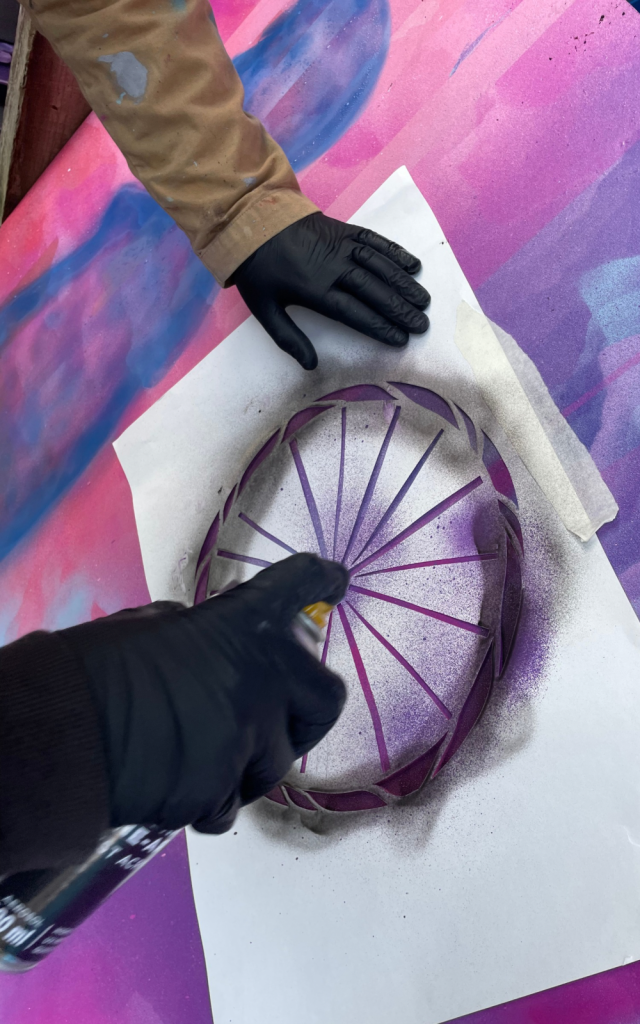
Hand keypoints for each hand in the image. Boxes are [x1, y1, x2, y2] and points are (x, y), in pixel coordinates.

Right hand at [60, 555, 348, 833]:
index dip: (321, 579)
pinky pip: (230, 804)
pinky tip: (175, 785)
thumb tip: (220, 653)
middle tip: (279, 722)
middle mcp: (262, 675)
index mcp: (242, 622)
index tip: (334, 581)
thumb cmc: (99, 671)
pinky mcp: (226, 786)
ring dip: (245, 767)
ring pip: (274, 765)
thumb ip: (209, 636)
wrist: (66, 731)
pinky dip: (208, 802)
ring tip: (198, 758)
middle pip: (326, 698)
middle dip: (307, 716)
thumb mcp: (156, 627)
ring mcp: (249, 734)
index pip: (299, 583)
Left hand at [232, 211, 429, 369]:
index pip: (355, 312)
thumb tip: (310, 365)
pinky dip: (395, 252)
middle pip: (374, 291)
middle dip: (400, 309)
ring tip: (423, 300)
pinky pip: (375, 241)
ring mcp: (341, 246)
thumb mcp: (263, 309)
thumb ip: (288, 338)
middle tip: (422, 324)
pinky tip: (413, 264)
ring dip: (404, 283)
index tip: (400, 339)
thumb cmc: (259, 270)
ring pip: (380, 266)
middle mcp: (333, 267)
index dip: (380, 327)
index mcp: (314, 290)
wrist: (252, 221)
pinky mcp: (344, 230)